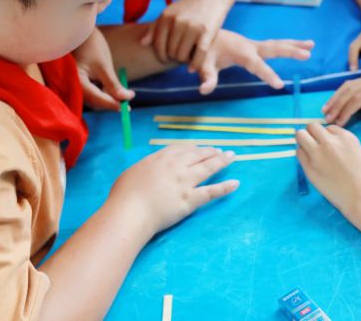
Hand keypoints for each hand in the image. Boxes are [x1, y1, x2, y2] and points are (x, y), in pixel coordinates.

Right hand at [74, 27, 133, 110]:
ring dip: (108, 99)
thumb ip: (113, 84)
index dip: (113, 104)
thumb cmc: (91, 45)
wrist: (81, 31)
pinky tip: (114, 91)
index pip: (97, 99)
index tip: (128, 107)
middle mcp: (73, 86)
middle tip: (128, 104)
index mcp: (76, 81)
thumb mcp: (104, 65)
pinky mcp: (80, 81)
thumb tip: (126, 99)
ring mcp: (76, 84)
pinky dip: (104, 93)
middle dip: (111, 103)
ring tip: (123, 97)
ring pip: (94, 98)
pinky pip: (92, 92)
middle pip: (94, 102)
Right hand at [109, 146, 238, 235]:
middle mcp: (176, 166)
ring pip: (208, 167)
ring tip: (232, 157)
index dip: (193, 148)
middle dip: (211, 151)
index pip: (182, 149)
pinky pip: (212, 191)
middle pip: (198, 154)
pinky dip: (225, 187)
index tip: (199, 149)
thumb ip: (146, 167)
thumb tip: (151, 168)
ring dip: (222, 161)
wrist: (130, 212)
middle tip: (220, 150)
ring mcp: (185, 182)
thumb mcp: (132, 172)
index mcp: (160, 158)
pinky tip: (236, 183)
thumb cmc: (124, 195)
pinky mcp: (191, 199)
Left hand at [141, 0, 233, 66]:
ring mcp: (192, 27)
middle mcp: (177, 22)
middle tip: (181, 56)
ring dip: (184, 61)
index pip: (158, 45)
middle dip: (174, 57)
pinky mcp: (206, 32)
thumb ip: (155, 26)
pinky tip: (192, 68)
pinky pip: (198, 55)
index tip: (166, 59)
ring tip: (187, 58)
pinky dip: (194, 65)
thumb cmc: (191, 5)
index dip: (161, 55)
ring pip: (182, 55)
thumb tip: (142, 43)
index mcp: (166, 16)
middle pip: (170, 52)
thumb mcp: (171, 12)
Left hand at [193, 30, 313, 94]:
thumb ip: (206, 77)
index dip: (268, 74)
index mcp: (240, 52)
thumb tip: (204, 90)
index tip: (280, 85)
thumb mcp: (202, 65)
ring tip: (312, 46)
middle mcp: (250, 46)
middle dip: (290, 52)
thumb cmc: (203, 51)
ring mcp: (254, 45)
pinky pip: (274, 45)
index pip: (257, 65)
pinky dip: (288, 44)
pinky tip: (301, 46)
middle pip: (274, 48)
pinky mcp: (255, 46)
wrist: (202, 34)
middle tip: (307, 55)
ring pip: (277, 44)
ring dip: (294, 45)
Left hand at [296, 123, 360, 219]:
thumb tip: (336, 151)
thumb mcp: (360, 154)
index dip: (327, 136)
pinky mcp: (309, 168)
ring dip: (303, 141)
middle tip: (315, 146)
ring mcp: (318, 154)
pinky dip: (302, 155)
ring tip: (310, 153)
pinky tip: (310, 164)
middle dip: (312, 134)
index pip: (328, 128)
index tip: (329, 145)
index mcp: (346, 137)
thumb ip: (345, 148)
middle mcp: (330, 141)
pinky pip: (299, 153)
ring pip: (301, 135)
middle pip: (312, 126)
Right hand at [322, 69, 360, 126]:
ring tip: (326, 109)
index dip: (344, 110)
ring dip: (337, 97)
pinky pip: (356, 86)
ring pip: (350, 85)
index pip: (357, 97)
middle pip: (350, 88)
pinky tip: (336, 102)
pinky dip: (345, 94)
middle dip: (337, 103)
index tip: (336, 122)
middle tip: (325, 116)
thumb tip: (355, 107)